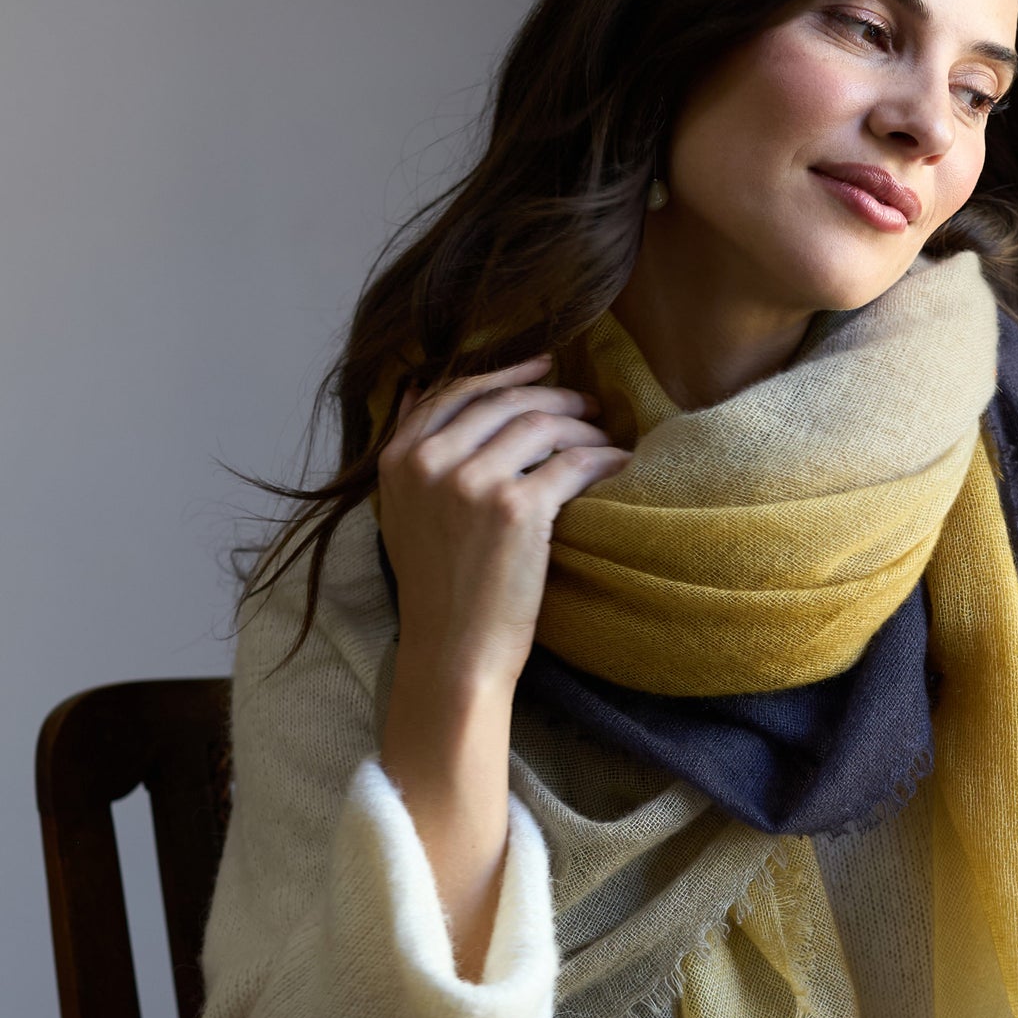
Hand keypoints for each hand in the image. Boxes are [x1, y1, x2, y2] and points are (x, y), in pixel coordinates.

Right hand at [377, 351, 629, 690]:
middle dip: (551, 394)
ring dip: (581, 425)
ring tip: (603, 434)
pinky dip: (602, 459)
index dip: (504, 373)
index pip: (454, 392)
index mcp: (399, 460)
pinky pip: (572, 463)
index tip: (542, 366)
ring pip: (540, 425)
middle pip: (502, 401)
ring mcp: (472, 483)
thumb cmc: (437, 590)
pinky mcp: (517, 509)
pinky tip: (618, 464)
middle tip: (585, 402)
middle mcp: (430, 463)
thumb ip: (412, 451)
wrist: (453, 651)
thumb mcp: (403, 511)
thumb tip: (417, 385)